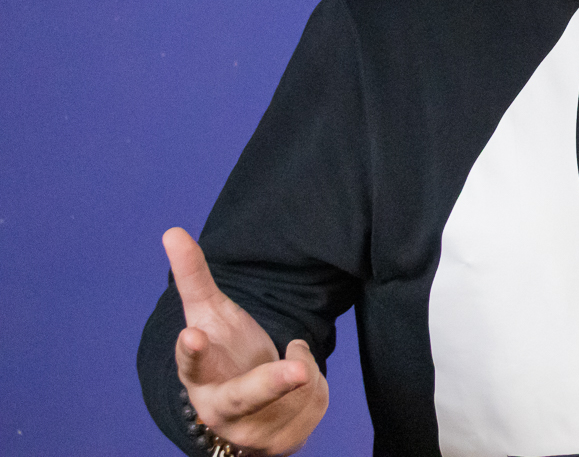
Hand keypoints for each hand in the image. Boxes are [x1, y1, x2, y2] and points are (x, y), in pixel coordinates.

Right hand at [163, 228, 327, 454]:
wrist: (243, 410)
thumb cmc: (224, 352)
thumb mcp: (210, 315)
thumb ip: (194, 277)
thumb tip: (172, 230)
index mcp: (199, 377)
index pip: (192, 364)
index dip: (192, 351)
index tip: (191, 334)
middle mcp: (220, 412)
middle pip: (248, 395)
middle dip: (273, 382)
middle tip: (296, 368)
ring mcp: (251, 434)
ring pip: (301, 384)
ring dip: (302, 363)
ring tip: (284, 363)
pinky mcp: (282, 446)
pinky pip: (318, 398)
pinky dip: (314, 382)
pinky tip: (295, 386)